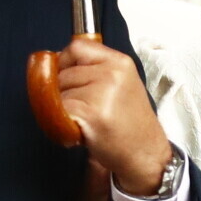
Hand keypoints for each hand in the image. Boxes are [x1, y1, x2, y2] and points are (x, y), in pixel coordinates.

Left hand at [55, 35, 173, 192]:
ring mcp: (101, 92)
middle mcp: (112, 73)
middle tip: (84, 108)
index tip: (70, 79)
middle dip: (64, 91)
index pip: (76, 47)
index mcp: (120, 62)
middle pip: (63, 72)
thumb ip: (95, 70)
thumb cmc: (130, 124)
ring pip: (58, 92)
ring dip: (63, 108)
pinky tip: (79, 129)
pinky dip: (61, 122)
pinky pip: (58, 110)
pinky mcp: (90, 112)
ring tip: (85, 120)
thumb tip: (54, 63)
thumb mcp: (121, 85)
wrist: (145, 153)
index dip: (66, 63)